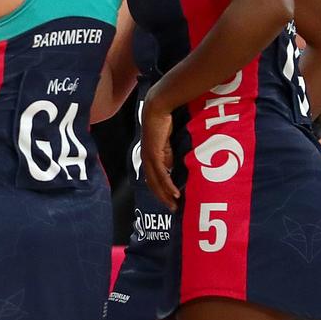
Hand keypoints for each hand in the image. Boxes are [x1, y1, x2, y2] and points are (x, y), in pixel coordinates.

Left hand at [139, 94, 179, 209]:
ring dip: (165, 195)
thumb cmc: (163, 124)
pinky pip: (161, 173)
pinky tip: (175, 193)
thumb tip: (172, 169)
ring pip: (156, 181)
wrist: (157, 110)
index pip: (152, 179)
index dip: (160, 191)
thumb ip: (168, 157)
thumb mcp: (166, 145)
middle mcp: (146, 160)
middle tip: (173, 209)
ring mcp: (149, 157)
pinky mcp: (154, 153)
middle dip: (162, 198)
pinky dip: (168, 184)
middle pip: (153, 184)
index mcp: (148, 158)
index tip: (169, 201)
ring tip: (174, 205)